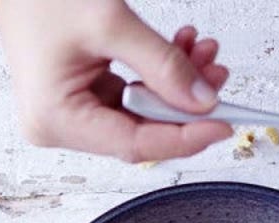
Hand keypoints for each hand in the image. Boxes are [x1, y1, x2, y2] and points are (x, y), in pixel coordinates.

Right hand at [0, 0, 231, 161]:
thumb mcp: (109, 22)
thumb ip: (162, 65)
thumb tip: (203, 100)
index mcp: (55, 119)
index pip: (134, 144)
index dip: (184, 137)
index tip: (222, 123)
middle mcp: (58, 126)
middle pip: (139, 133)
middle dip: (183, 105)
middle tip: (217, 78)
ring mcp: (67, 114)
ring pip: (139, 115)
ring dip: (175, 86)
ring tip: (203, 53)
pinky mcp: (78, 98)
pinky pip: (128, 97)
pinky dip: (156, 76)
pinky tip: (179, 51)